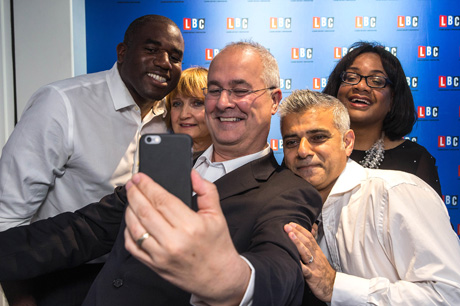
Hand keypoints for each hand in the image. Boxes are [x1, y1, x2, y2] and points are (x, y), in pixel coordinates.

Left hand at [124, 170, 249, 304]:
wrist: (218, 277)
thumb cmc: (217, 247)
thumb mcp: (217, 215)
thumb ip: (206, 191)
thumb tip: (192, 174)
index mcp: (191, 226)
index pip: (162, 199)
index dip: (148, 185)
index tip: (141, 176)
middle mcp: (174, 241)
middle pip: (145, 210)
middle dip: (134, 193)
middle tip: (132, 183)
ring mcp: (161, 255)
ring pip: (135, 227)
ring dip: (129, 210)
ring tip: (131, 199)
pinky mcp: (154, 265)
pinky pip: (133, 246)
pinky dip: (128, 231)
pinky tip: (132, 221)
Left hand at [284, 222, 335, 301]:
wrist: (333, 286)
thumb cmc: (323, 270)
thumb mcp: (319, 256)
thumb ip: (312, 246)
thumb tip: (307, 233)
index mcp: (316, 251)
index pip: (309, 237)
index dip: (300, 229)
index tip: (291, 223)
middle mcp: (315, 256)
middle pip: (307, 242)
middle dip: (296, 233)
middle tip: (287, 226)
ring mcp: (314, 266)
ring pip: (306, 253)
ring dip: (298, 244)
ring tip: (290, 236)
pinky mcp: (312, 277)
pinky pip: (306, 271)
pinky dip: (301, 266)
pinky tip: (294, 261)